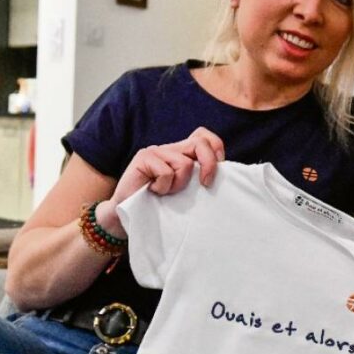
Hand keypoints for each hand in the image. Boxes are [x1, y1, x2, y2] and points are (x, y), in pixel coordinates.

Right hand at [98, 127, 224, 236]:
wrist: (126, 217)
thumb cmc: (159, 208)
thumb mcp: (185, 193)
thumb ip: (199, 180)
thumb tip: (227, 180)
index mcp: (182, 154)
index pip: (204, 136)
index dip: (216, 148)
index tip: (218, 172)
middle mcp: (170, 149)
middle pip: (200, 143)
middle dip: (210, 164)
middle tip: (206, 185)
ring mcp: (155, 152)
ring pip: (185, 162)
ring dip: (180, 184)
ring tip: (166, 193)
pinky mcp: (143, 158)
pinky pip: (166, 172)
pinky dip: (164, 187)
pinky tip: (153, 192)